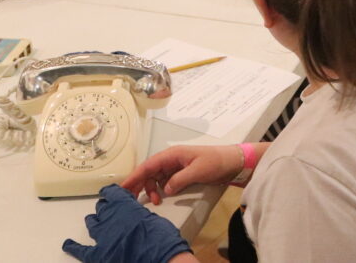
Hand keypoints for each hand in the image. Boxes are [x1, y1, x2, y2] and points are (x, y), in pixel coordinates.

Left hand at [62, 184, 191, 262]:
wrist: (158, 257)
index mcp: (123, 205)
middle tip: (109, 210)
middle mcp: (109, 217)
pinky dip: (74, 248)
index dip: (111, 193)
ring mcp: (102, 236)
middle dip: (105, 209)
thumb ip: (138, 215)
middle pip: (102, 208)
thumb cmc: (159, 238)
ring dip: (94, 222)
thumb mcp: (152, 218)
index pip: (112, 193)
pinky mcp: (99, 254)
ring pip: (92, 224)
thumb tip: (135, 220)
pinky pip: (82, 250)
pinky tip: (69, 245)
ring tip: (93, 220)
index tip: (110, 192)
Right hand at [121, 145, 244, 205]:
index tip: (123, 187)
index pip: (148, 165)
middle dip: (138, 184)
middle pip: (148, 171)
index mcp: (172, 154)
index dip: (134, 176)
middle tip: (130, 199)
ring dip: (151, 189)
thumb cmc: (216, 162)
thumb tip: (165, 190)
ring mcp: (175, 166)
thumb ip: (179, 179)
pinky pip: (164, 181)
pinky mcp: (180, 174)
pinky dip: (159, 189)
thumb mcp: (198, 171)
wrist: (232, 162)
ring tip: (154, 201)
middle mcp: (171, 159)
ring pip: (155, 177)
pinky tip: (160, 197)